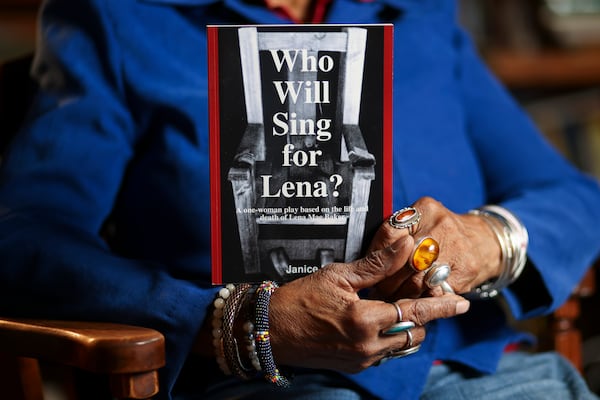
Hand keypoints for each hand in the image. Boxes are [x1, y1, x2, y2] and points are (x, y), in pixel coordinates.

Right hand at [269, 234, 469, 372]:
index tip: (463, 303)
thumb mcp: (338, 275)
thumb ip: (377, 263)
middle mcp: (368, 345)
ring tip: (400, 306)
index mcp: (365, 320)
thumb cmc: (299, 299)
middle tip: (421, 296)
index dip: (442, 307)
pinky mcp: (354, 364)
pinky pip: (385, 352)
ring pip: (402, 345)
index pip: (415, 313)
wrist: (270, 330)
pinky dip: (391, 336)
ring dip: (408, 327)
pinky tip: (379, 319)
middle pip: (414, 332)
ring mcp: (362, 359)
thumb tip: (405, 245)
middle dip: (423, 315)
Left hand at [369, 197, 501, 299]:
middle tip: (374, 289)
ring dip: (399, 294)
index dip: (376, 255)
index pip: (390, 232)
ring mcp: (455, 249)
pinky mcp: (464, 273)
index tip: (368, 268)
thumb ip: (397, 233)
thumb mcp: (422, 221)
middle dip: (384, 279)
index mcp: (426, 209)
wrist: (485, 242)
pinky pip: (433, 293)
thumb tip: (367, 258)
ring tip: (388, 298)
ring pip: (416, 280)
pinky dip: (419, 301)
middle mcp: (441, 225)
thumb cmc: (442, 234)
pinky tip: (411, 303)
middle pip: (401, 259)